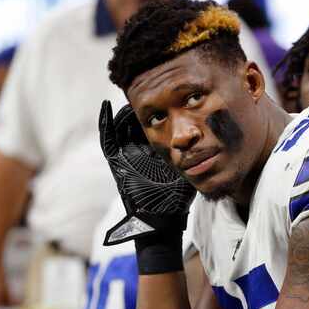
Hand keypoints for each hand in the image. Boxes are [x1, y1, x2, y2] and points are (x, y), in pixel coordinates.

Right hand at [98, 100, 195, 245]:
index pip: (152, 125)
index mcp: (156, 151)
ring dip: (123, 111)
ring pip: (121, 127)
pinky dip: (105, 122)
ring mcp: (126, 155)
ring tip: (129, 96)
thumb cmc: (177, 198)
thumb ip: (193, 152)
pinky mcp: (115, 161)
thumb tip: (203, 133)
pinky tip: (108, 106)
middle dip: (139, 108)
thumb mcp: (188, 168)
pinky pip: (107, 138)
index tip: (162, 95)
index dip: (156, 110)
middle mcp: (139, 151)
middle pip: (135, 122)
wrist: (161, 218)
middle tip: (143, 90)